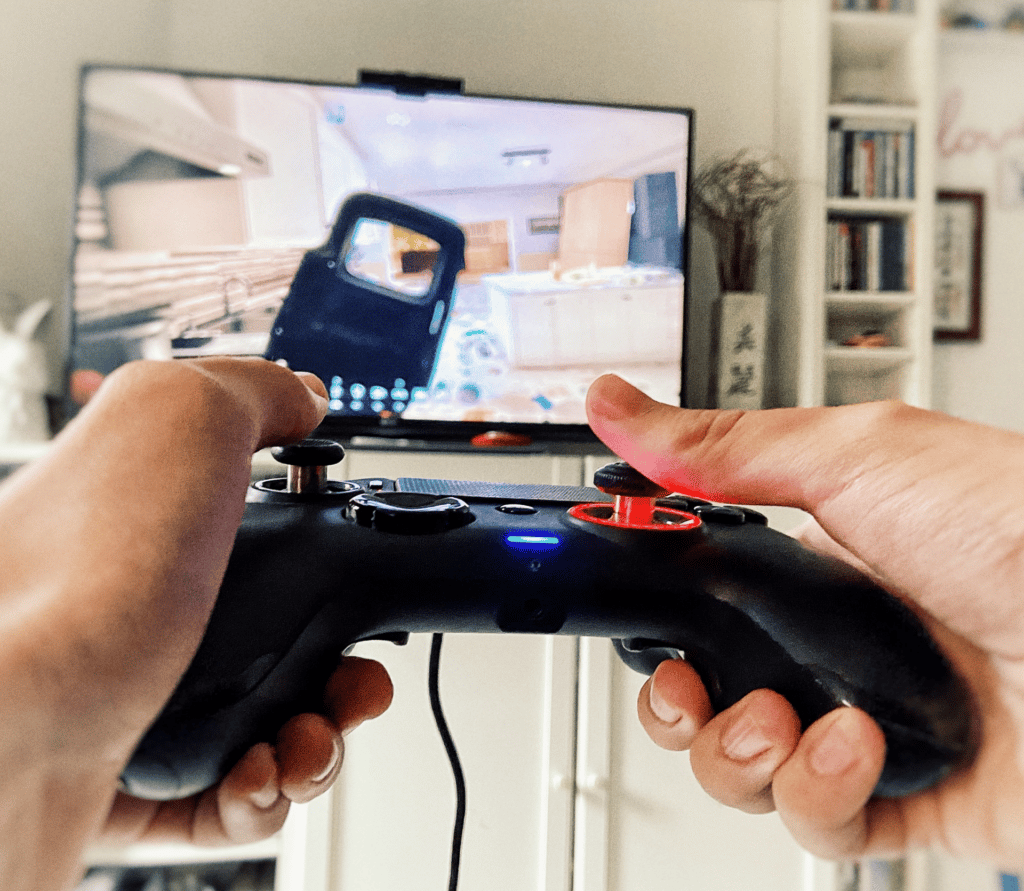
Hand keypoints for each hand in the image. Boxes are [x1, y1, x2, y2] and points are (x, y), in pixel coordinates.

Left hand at [0, 358, 391, 889]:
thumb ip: (251, 391)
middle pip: (279, 635)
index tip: (351, 569)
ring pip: (262, 722)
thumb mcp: (179, 418)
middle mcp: (143, 608)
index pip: (259, 527)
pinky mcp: (125, 785)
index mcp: (155, 523)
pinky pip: (225, 800)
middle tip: (351, 679)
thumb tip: (303, 396)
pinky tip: (258, 781)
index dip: (323, 550)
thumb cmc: (75, 577)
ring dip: (317, 741)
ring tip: (308, 743)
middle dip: (341, 665)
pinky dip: (264, 797)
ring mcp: (135, 696)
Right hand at [586, 373, 1023, 868]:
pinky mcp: (904, 797)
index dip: (656, 621)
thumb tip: (620, 406)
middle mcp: (833, 648)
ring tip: (785, 720)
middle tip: (695, 689)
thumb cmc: (1023, 528)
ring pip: (745, 770)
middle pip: (707, 696)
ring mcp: (865, 725)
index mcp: (814, 567)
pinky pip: (815, 821)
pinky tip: (852, 747)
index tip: (632, 621)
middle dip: (680, 706)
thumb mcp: (855, 458)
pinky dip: (816, 793)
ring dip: (741, 755)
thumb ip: (723, 445)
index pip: (698, 604)